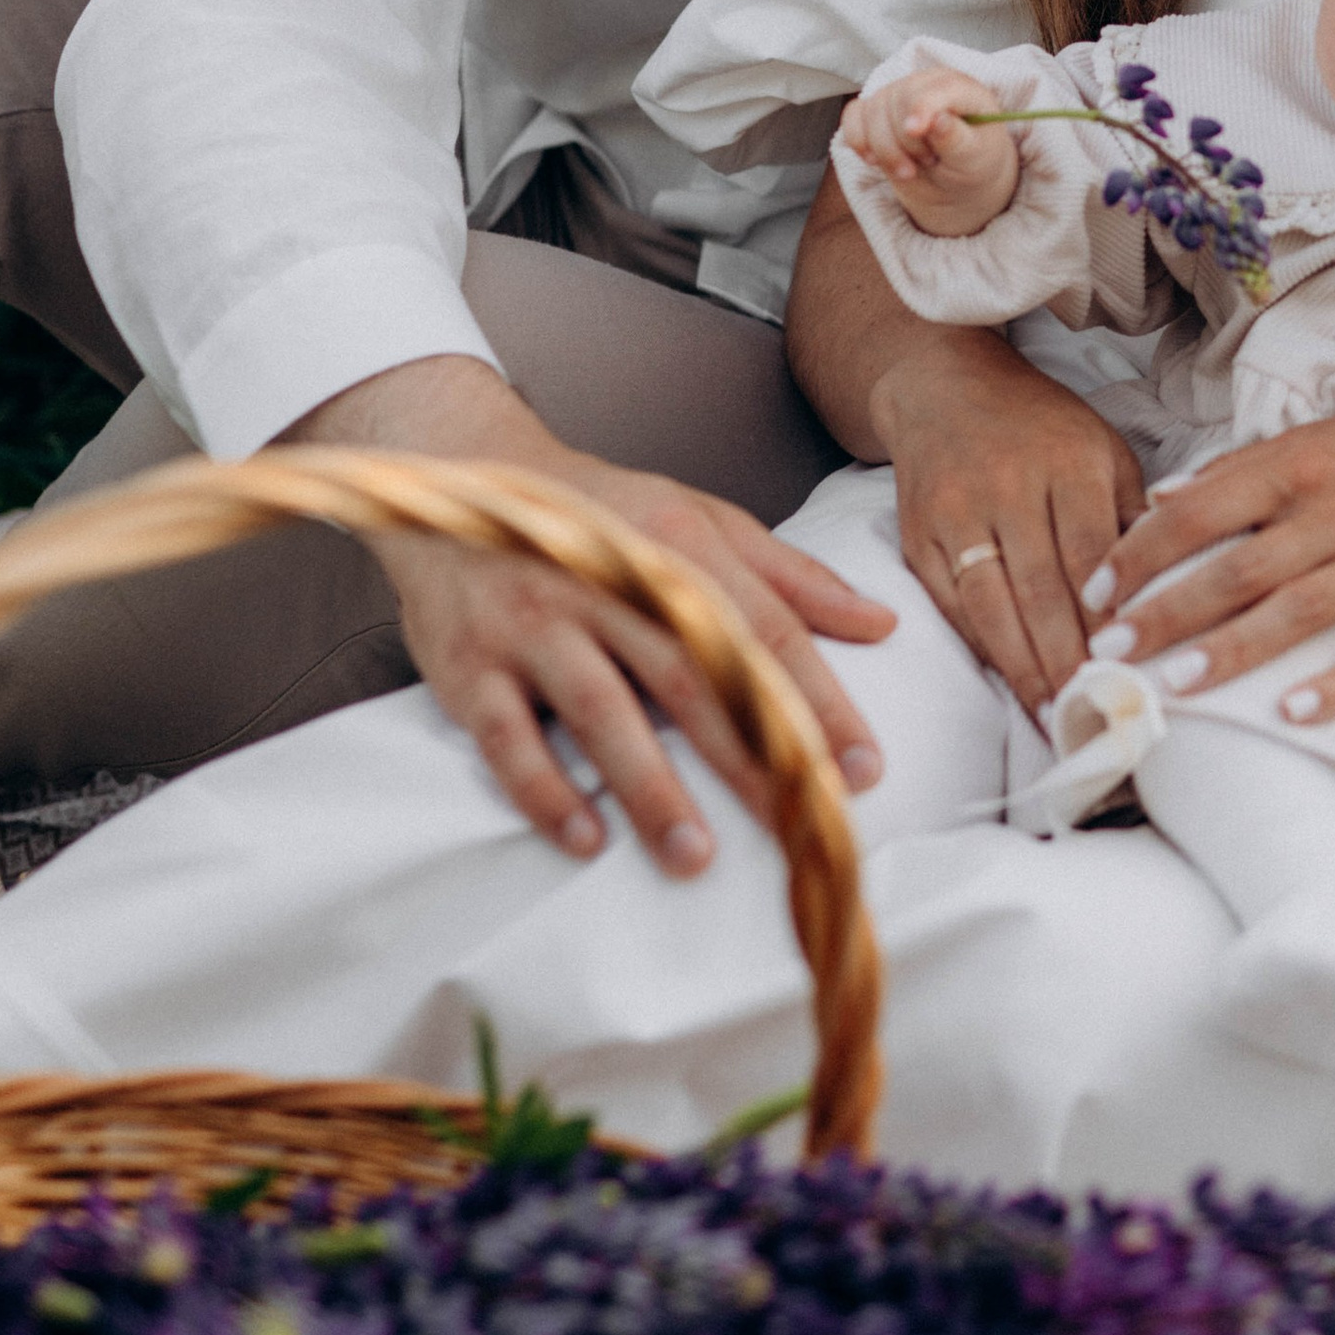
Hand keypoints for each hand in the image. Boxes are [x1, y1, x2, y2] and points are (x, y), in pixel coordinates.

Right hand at [285, 357, 894, 868]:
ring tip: (696, 856)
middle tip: (800, 827)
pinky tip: (587, 839)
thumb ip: (789, 576)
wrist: (453, 478)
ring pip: (601, 709)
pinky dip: (545, 789)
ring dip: (651, 787)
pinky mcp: (468, 663)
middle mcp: (603, 579)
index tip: (864, 769)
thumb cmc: (597, 514)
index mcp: (672, 544)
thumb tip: (881, 623)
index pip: (761, 631)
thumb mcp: (697, 519)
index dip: (818, 701)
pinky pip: (507, 736)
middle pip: (691, 676)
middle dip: (750, 757)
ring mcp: (532, 620)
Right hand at [839, 67, 1020, 233]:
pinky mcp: (875, 112)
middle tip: (930, 162)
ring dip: (885, 150)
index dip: (923, 106)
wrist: (955, 183)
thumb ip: (957, 139)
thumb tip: (939, 120)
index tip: (915, 130)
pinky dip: (858, 141)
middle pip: (899, 99)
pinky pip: (852, 117)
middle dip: (908, 142)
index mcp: (960, 88)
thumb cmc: (972, 164)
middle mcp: (925, 84)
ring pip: (872, 112)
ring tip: (910, 169)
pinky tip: (874, 161)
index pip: (938, 88)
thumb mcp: (976, 158)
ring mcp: (897, 95)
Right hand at [871, 324, 1143, 714]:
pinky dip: (982, 647)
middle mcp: (1008, 485)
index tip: (1135, 669)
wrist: (945, 387)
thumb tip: (1168, 589)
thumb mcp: (1104, 451)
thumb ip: (1134, 518)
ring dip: (1024, 669)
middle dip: (1070, 659)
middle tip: (1097, 711)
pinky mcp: (919, 535)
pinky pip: (951, 604)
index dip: (1112, 617)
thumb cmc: (1043, 428)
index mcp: (1068, 462)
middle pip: (1042, 589)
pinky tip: (1010, 681)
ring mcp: (956, 511)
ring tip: (1054, 715)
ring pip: (991, 605)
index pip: (1093, 554)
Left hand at [1087, 378, 1334, 721]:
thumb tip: (1161, 498)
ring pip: (1293, 617)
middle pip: (1235, 570)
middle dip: (1164, 612)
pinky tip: (1287, 717)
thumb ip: (1239, 470)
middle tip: (1106, 651)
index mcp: (1302, 468)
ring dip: (1228, 654)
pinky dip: (1333, 691)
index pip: (1201, 510)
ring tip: (1171, 687)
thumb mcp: (1318, 439)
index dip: (1140, 551)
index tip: (1095, 590)